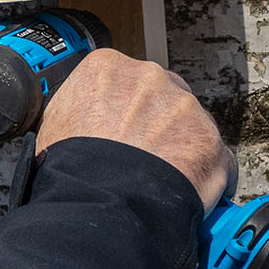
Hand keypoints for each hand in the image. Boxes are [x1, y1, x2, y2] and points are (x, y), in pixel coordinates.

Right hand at [35, 50, 232, 207]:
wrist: (96, 201)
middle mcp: (150, 78)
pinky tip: (183, 193)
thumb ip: (77, 108)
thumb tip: (81, 121)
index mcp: (107, 67)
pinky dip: (204, 176)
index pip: (124, 81)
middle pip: (161, 97)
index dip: (122, 109)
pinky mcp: (210, 141)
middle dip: (156, 123)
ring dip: (180, 148)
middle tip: (140, 156)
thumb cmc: (69, 168)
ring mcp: (185, 107)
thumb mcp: (53, 124)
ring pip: (190, 125)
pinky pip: (215, 158)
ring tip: (158, 180)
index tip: (120, 130)